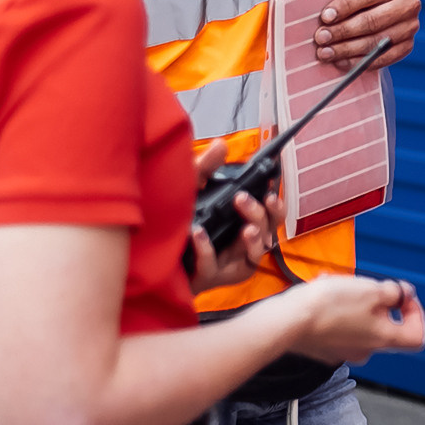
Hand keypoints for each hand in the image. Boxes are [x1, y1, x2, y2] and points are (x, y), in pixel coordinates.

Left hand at [185, 141, 285, 291]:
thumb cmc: (176, 223)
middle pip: (269, 232)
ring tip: (246, 228)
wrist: (148, 251)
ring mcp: (227, 264)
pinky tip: (198, 234)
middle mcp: (239, 245)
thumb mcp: (190, 189)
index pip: (270, 215)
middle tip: (243, 199)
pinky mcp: (208, 278)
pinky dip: (208, 251)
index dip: (276, 205)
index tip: (270, 189)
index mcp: (240, 224)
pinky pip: (214, 268)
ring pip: (255, 255)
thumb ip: (205, 168)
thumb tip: (221, 145)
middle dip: (263, 215)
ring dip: (254, 239)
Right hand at [290, 274, 424, 363]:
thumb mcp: (372, 289)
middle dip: (378, 301)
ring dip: (354, 301)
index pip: (416, 336)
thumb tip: (404, 293)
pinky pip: (338, 327)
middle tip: (366, 285)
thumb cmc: (330, 305)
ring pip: (359, 322)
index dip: (416, 313)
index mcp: (384, 339)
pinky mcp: (324, 348)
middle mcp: (366, 350)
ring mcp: (344, 351)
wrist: (288, 320)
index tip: (404, 297)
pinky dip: (336, 310)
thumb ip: (394, 292)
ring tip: (338, 283)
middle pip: (385, 326)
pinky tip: (324, 293)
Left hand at [316, 0, 419, 67]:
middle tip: (321, 38)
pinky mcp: (407, 46)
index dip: (345, 6)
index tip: (325, 17)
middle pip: (372, 21)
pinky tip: (341, 61)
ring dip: (347, 49)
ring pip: (376, 42)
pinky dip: (359, 62)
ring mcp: (410, 27)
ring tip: (326, 52)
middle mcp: (409, 4)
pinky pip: (382, 59)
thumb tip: (317, 6)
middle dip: (343, 31)